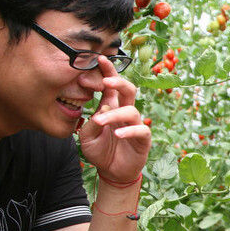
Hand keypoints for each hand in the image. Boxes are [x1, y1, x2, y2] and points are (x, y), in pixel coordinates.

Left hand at [77, 66, 150, 183]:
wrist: (111, 171)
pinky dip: (129, 131)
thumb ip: (91, 123)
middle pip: (128, 90)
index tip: (100, 59)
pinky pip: (140, 130)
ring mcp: (135, 125)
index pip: (111, 86)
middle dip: (119, 82)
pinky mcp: (143, 139)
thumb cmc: (100, 150)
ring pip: (131, 110)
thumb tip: (103, 108)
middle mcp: (125, 112)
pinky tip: (118, 134)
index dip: (108, 71)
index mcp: (111, 107)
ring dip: (115, 114)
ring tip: (100, 122)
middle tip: (106, 81)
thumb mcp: (86, 137)